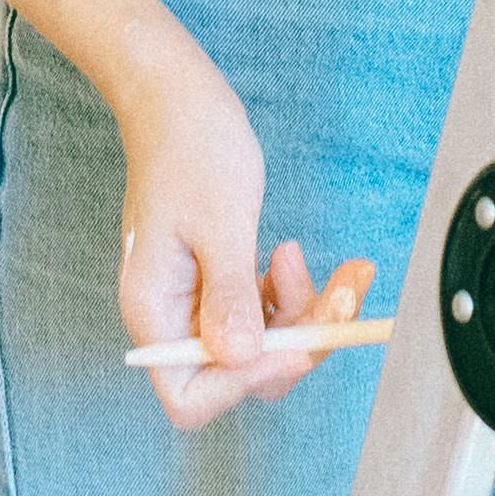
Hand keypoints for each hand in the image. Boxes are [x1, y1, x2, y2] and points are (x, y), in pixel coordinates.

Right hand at [111, 35, 376, 429]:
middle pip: (240, 373)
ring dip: (304, 314)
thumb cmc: (190, 147)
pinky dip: (291, 294)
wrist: (176, 97)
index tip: (292, 341)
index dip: (248, 382)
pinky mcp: (219, 281)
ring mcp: (196, 300)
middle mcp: (172, 316)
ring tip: (318, 264)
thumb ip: (230, 293)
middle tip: (339, 296)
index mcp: (155, 312)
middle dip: (298, 341)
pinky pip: (263, 312)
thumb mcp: (220, 221)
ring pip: (262, 344)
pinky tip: (291, 256)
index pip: (192, 397)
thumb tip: (241, 358)